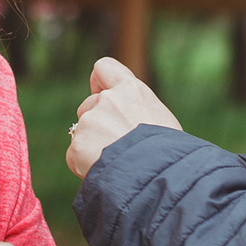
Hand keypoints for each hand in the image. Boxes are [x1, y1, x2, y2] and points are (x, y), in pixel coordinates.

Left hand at [66, 57, 181, 178]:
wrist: (159, 177)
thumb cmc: (169, 153)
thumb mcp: (160, 120)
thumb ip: (136, 111)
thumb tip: (124, 121)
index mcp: (131, 90)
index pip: (103, 68)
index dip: (99, 81)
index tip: (102, 92)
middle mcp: (107, 100)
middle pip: (89, 105)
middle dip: (97, 123)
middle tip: (118, 146)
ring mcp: (90, 122)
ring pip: (82, 132)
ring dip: (92, 146)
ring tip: (116, 163)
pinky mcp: (77, 146)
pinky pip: (75, 156)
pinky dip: (85, 166)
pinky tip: (106, 172)